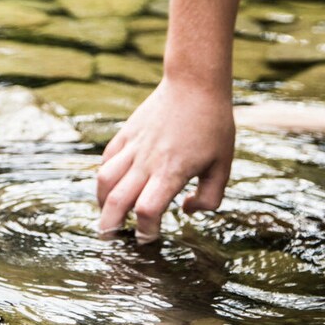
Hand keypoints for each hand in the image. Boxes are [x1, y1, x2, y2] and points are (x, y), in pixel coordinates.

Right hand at [95, 78, 234, 239]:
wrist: (195, 84)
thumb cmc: (214, 125)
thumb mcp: (223, 166)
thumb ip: (209, 197)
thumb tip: (186, 211)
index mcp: (172, 172)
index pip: (147, 211)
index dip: (145, 232)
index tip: (149, 238)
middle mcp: (147, 161)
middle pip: (117, 201)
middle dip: (111, 226)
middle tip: (111, 240)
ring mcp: (134, 146)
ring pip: (105, 180)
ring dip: (101, 203)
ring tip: (107, 215)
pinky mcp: (127, 133)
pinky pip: (107, 159)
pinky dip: (104, 177)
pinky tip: (110, 187)